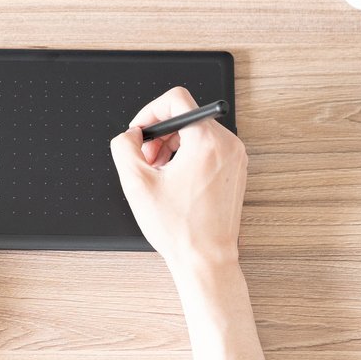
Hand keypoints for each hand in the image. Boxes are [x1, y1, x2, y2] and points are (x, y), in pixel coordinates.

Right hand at [108, 88, 269, 359]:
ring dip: (172, 145)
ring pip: (197, 132)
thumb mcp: (137, 183)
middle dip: (160, 133)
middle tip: (146, 159)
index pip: (176, 99)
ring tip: (158, 172)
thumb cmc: (179, 229)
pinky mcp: (236, 171)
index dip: (150, 112)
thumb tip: (130, 135)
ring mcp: (236, 158)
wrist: (206, 260)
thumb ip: (124, 147)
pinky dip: (188, 156)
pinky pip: (208, 149)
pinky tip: (174, 181)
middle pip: (186, 116)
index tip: (139, 134)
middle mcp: (228, 145)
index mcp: (207, 141)